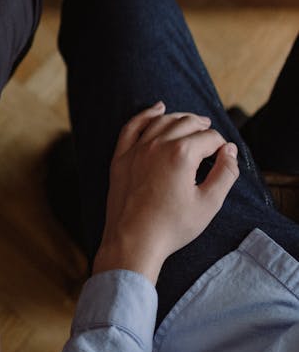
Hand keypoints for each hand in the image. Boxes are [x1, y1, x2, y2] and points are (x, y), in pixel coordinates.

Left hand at [93, 102, 239, 283]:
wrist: (134, 241)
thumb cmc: (173, 226)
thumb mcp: (209, 203)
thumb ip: (225, 173)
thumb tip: (230, 150)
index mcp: (182, 153)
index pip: (209, 137)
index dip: (221, 144)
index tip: (225, 155)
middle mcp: (158, 144)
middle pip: (186, 123)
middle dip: (203, 126)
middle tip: (211, 134)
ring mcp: (137, 149)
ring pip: (162, 121)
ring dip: (180, 118)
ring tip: (192, 121)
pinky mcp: (121, 157)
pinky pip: (133, 127)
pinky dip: (146, 115)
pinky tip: (157, 109)